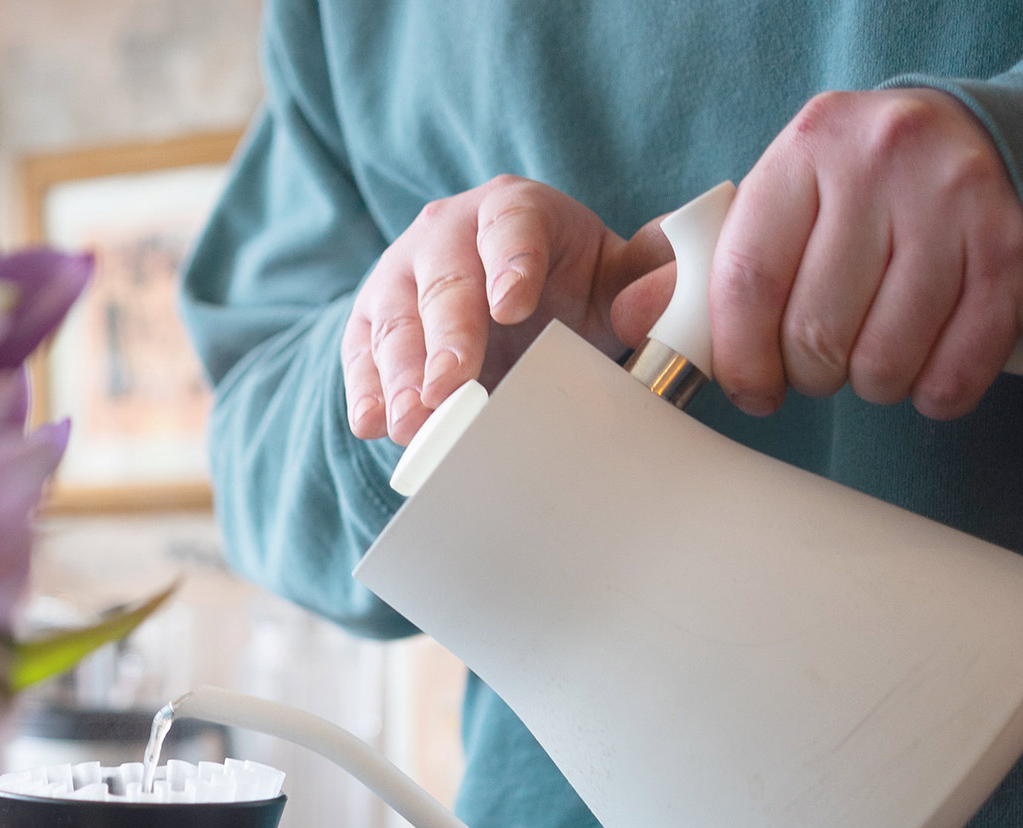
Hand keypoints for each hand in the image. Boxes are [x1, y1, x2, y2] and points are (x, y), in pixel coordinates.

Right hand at [344, 176, 667, 443]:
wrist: (518, 299)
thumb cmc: (569, 288)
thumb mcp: (616, 275)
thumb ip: (649, 277)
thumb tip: (660, 297)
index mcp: (515, 210)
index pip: (512, 227)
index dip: (511, 264)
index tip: (512, 307)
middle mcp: (449, 231)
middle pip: (444, 280)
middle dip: (446, 337)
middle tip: (451, 386)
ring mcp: (403, 273)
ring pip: (395, 319)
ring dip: (400, 374)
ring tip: (411, 421)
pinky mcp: (372, 320)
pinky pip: (362, 352)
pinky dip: (366, 389)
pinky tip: (372, 423)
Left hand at [614, 89, 1022, 420]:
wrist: (989, 144)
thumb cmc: (865, 191)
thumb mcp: (783, 204)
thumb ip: (708, 266)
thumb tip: (629, 323)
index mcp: (808, 149)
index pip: (747, 279)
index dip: (738, 358)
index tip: (749, 389)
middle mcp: (883, 163)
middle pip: (815, 333)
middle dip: (808, 375)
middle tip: (818, 365)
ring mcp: (956, 205)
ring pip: (883, 361)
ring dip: (870, 385)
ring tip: (872, 355)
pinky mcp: (1014, 254)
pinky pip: (953, 373)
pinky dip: (932, 393)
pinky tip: (926, 365)